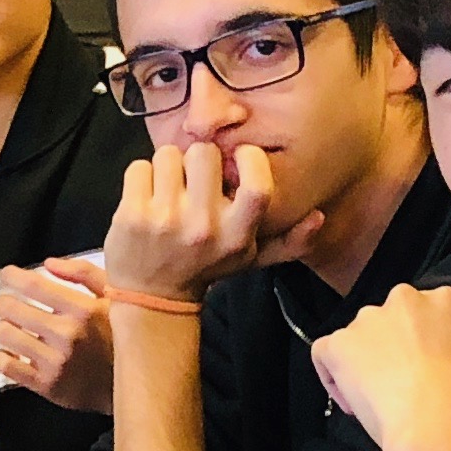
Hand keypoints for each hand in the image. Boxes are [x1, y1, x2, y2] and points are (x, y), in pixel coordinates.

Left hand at [0, 261, 110, 412]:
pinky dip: (2, 356)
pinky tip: (10, 351)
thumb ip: (84, 274)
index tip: (7, 275)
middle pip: (12, 308)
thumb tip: (49, 264)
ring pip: (5, 335)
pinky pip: (7, 366)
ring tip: (10, 326)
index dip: (12, 277)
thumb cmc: (121, 338)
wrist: (134, 384)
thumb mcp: (114, 298)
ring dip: (4, 327)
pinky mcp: (47, 385)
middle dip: (4, 301)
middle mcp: (67, 335)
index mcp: (83, 310)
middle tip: (6, 302)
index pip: (33, 285)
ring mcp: (56, 362)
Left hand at [104, 142, 315, 299]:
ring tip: (169, 191)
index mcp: (236, 236)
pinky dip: (141, 176)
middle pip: (204, 153)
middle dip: (197, 160)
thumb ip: (289, 242)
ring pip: (168, 154)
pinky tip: (146, 198)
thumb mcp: (249, 259)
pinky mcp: (131, 215)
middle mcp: (203, 228)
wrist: (152, 297)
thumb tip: (319, 218)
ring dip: (167, 167)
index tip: (239, 158)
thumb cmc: (204, 268)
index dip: (249, 159)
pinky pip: (139, 167)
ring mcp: (164, 220)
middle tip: (193, 180)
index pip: (257, 185)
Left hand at [308, 285, 450, 450]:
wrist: (434, 424)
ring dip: (362, 360)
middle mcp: (403, 298)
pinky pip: (325, 353)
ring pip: (357, 336)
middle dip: (389, 346)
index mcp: (445, 300)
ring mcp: (366, 318)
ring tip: (374, 398)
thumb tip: (448, 352)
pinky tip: (350, 401)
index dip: (422, 343)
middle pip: (389, 319)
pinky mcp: (337, 342)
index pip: (427, 313)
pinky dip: (332, 375)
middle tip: (397, 382)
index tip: (424, 369)